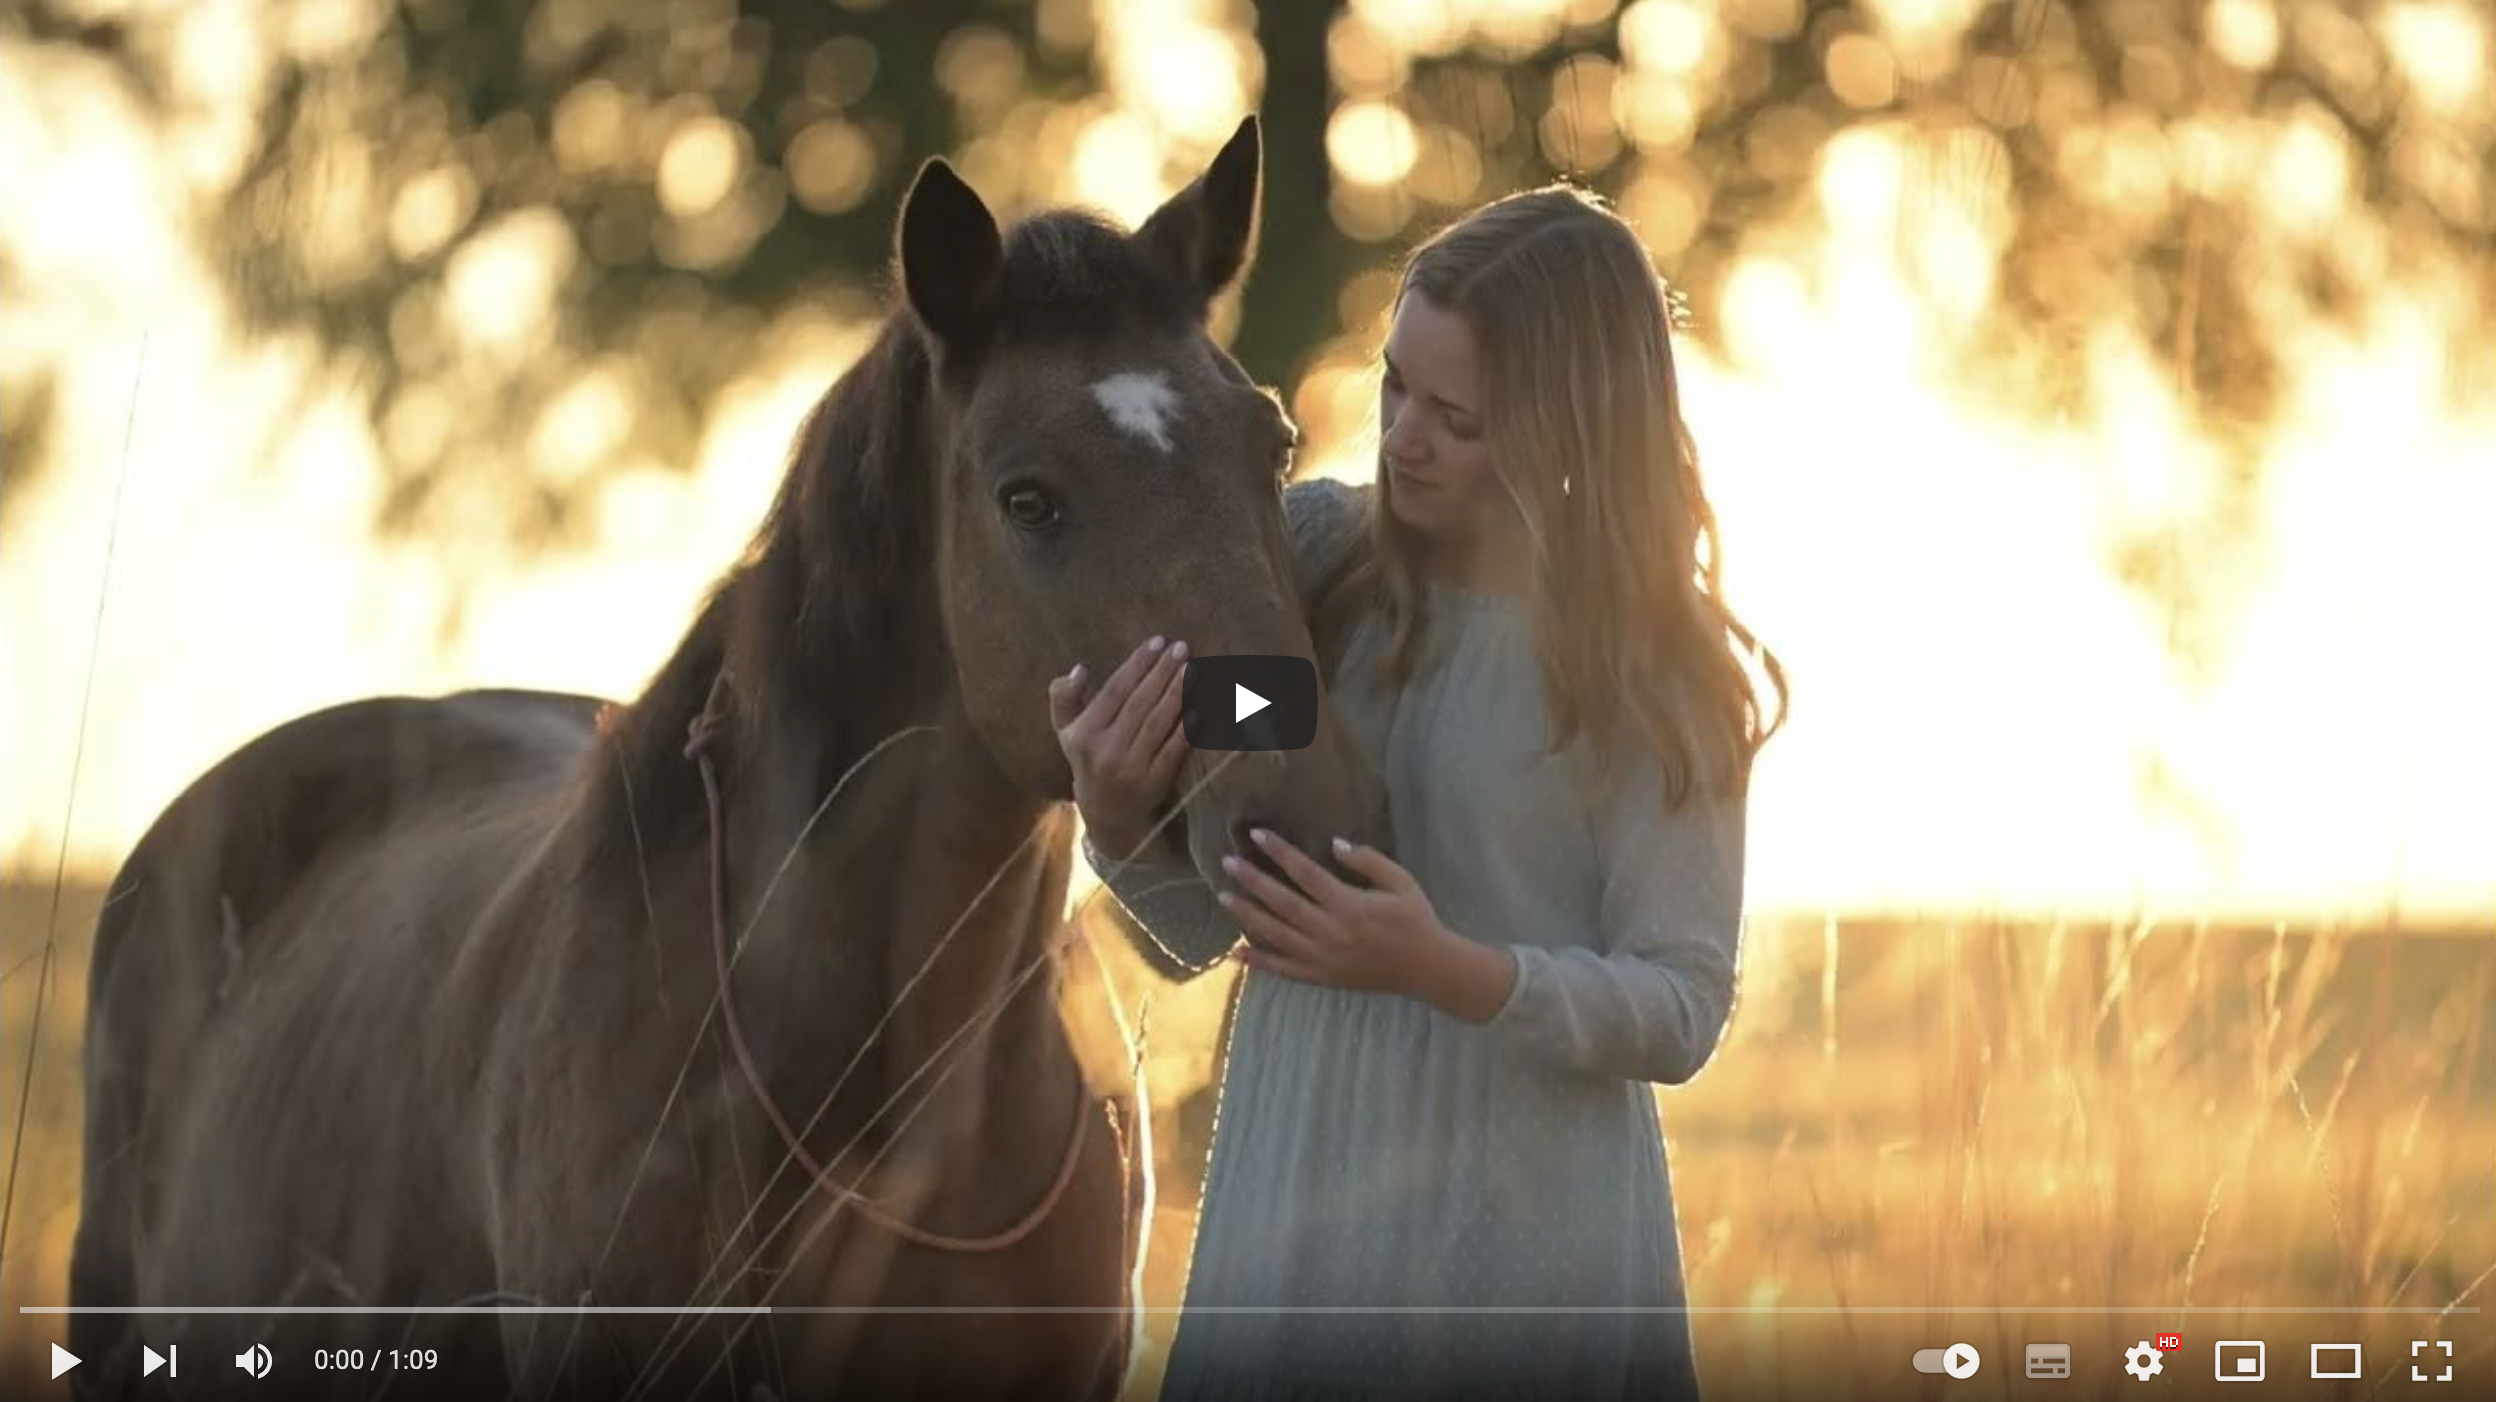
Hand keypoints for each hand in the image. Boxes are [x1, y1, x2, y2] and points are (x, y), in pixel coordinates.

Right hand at [1049, 636, 1190, 859]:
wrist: (1108, 814)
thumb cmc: (1089, 760)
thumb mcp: (1066, 732)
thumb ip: (1064, 698)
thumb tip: (1079, 669)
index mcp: (1083, 734)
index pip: (1114, 691)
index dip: (1137, 664)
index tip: (1157, 642)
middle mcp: (1106, 751)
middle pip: (1140, 703)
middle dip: (1163, 672)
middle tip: (1181, 648)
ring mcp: (1132, 768)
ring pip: (1159, 722)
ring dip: (1179, 692)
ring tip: (1193, 668)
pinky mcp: (1155, 782)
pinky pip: (1175, 748)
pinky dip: (1188, 726)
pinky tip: (1200, 705)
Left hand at [1218, 830, 1446, 997]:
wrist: (1427, 968)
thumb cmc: (1415, 919)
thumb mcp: (1401, 881)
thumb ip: (1367, 860)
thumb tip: (1333, 844)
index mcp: (1349, 904)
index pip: (1305, 873)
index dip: (1280, 852)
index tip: (1257, 835)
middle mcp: (1330, 931)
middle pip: (1282, 902)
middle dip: (1252, 881)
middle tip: (1227, 862)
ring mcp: (1322, 957)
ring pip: (1276, 934)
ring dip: (1248, 915)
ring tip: (1224, 897)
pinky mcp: (1321, 978)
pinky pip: (1284, 969)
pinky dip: (1259, 961)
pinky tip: (1236, 951)